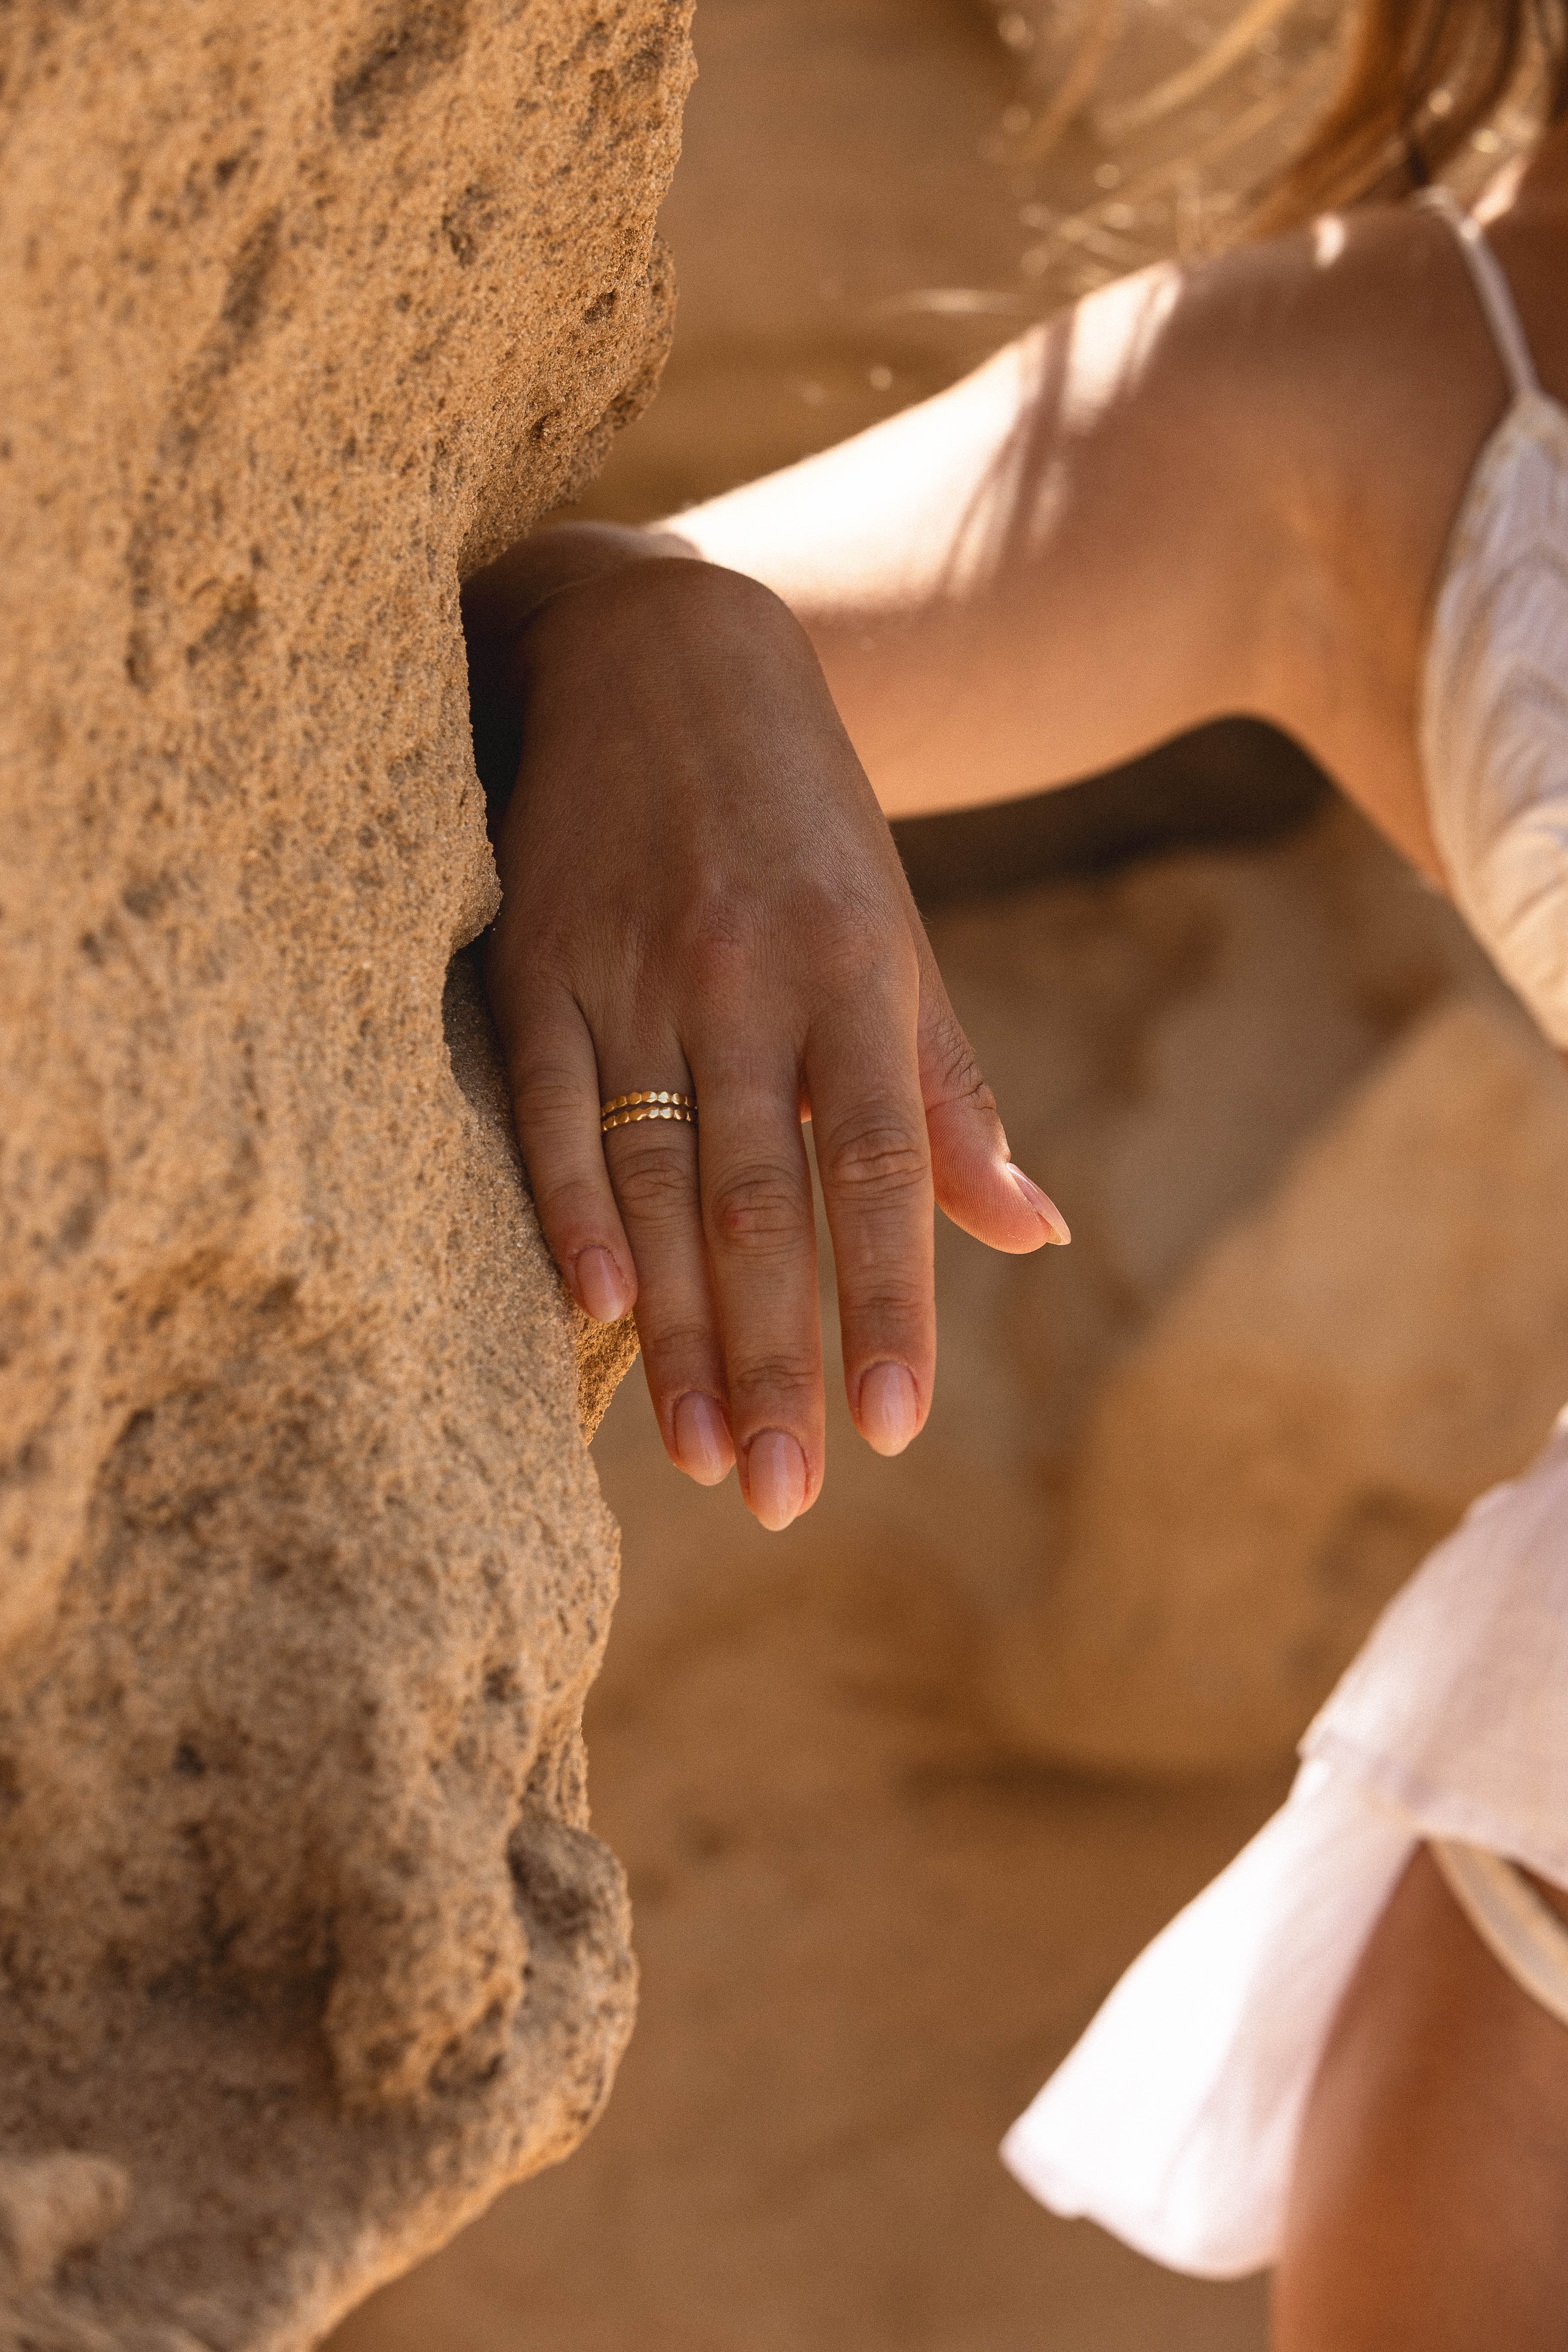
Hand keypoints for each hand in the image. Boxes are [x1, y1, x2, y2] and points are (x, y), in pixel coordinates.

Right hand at [472, 544, 1067, 1530]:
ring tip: (702, 1456)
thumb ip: (951, 1093)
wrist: (659, 646)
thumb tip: (1034, 1233)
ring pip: (658, 1178)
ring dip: (676, 1329)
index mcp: (852, 973)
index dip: (887, 1301)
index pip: (880, 1169)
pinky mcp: (534, 959)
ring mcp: (630, 970)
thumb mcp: (895, 936)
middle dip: (774, 1358)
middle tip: (786, 1497)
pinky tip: (587, 1310)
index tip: (893, 1426)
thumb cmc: (801, 821)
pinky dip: (566, 1204)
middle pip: (762, 1202)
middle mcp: (745, 979)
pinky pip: (543, 1101)